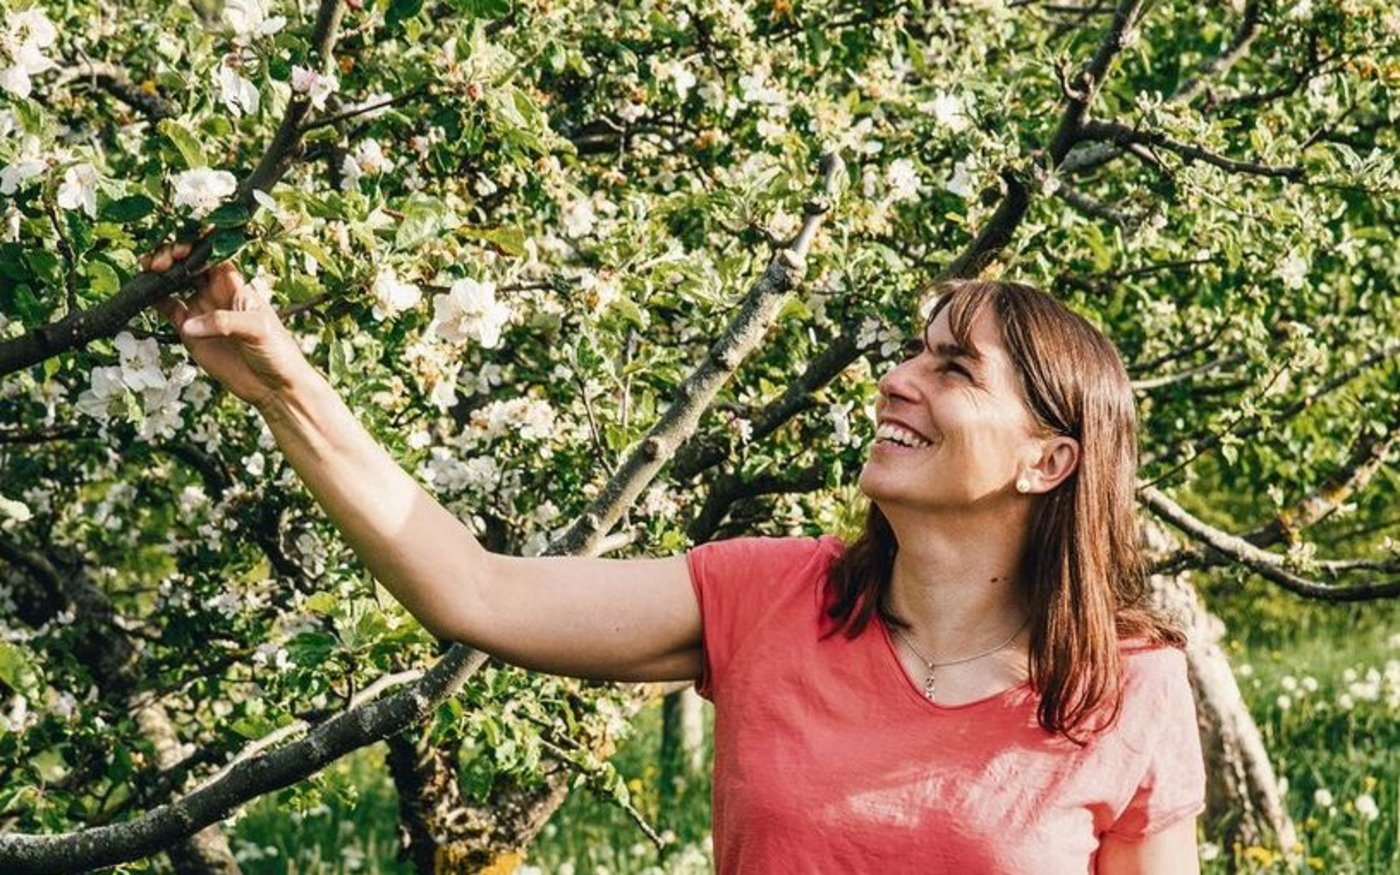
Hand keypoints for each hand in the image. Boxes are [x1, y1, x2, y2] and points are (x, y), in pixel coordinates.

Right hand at [145, 242, 315, 409]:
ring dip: (158, 273)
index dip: (193, 246)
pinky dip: (153, 299)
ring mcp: (201, 311)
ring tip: (147, 271)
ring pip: (173, 283)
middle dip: (171, 256)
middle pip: (187, 264)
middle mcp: (216, 293)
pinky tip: (144, 294)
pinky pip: (167, 308)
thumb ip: (224, 322)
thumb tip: (189, 324)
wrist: (273, 385)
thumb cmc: (276, 351)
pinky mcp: (190, 331)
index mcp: (235, 284)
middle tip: (159, 264)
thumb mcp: (258, 329)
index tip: (180, 251)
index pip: (211, 255)